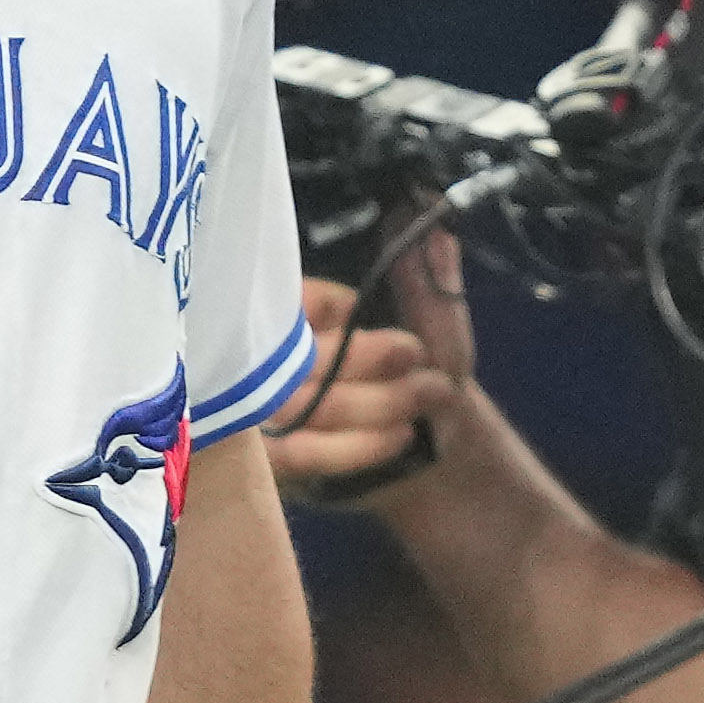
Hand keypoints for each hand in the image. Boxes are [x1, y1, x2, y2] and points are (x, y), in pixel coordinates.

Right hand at [271, 233, 462, 504]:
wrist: (435, 450)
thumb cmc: (426, 372)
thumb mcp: (436, 322)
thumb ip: (432, 282)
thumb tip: (438, 236)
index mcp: (296, 317)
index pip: (288, 302)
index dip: (326, 303)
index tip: (365, 308)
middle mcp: (268, 366)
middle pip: (296, 356)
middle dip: (363, 356)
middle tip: (416, 352)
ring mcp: (265, 419)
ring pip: (305, 405)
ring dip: (375, 400)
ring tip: (430, 392)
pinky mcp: (275, 466)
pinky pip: (305, 455)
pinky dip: (357, 446)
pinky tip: (401, 434)